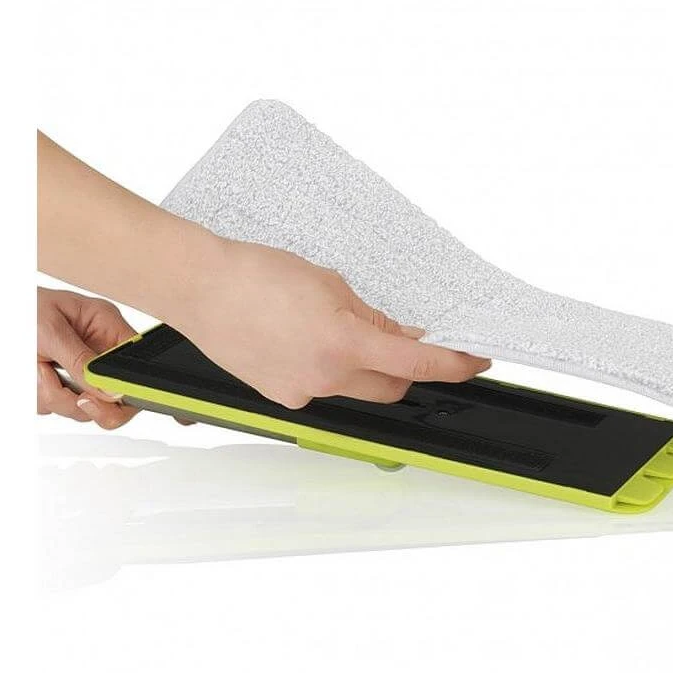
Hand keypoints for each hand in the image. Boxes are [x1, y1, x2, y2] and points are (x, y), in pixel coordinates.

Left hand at [36, 287, 139, 428]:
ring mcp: (77, 372)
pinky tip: (31, 372)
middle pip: (113, 399)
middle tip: (68, 393)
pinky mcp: (57, 385)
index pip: (136, 365)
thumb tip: (110, 390)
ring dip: (52, 394)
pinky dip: (37, 395)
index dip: (130, 388)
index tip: (109, 397)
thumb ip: (80, 361)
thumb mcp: (51, 331)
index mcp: (106, 328)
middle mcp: (96, 352)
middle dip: (84, 399)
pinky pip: (54, 406)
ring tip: (36, 367)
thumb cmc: (20, 307)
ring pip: (79, 407)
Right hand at [174, 240, 491, 408]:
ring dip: (365, 367)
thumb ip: (372, 317)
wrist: (199, 287)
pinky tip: (306, 341)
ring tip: (337, 329)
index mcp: (344, 344)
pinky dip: (329, 369)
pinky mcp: (281, 397)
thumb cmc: (255, 275)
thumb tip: (400, 335)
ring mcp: (301, 392)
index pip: (417, 363)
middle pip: (392, 386)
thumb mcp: (330, 285)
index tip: (473, 361)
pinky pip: (322, 388)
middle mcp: (325, 378)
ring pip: (356, 389)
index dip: (454, 364)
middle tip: (409, 338)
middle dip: (407, 367)